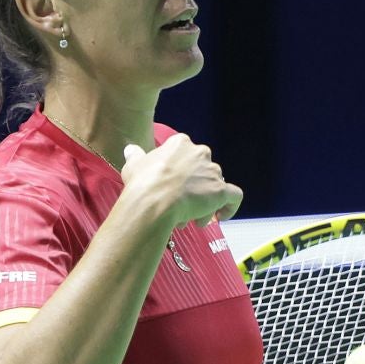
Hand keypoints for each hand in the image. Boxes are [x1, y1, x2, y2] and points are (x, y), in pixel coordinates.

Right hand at [121, 134, 242, 227]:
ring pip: (213, 187)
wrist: (154, 201)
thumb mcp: (133, 165)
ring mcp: (213, 171)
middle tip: (180, 206)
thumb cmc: (142, 182)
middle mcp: (201, 153)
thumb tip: (131, 150)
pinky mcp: (221, 190)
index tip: (171, 188)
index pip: (186, 156)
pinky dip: (230, 206)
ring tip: (189, 220)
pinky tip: (221, 216)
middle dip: (193, 189)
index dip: (180, 174)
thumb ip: (136, 156)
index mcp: (181, 144)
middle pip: (201, 172)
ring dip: (203, 203)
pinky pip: (234, 196)